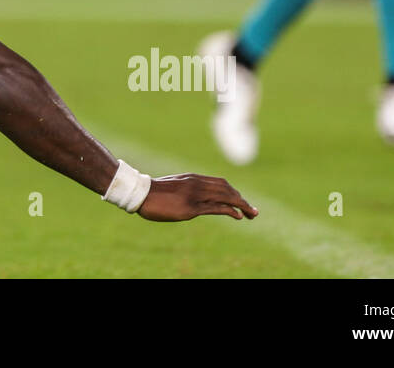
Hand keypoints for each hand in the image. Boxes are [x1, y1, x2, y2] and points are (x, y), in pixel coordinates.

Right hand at [138, 173, 258, 221]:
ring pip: (225, 197)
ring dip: (242, 205)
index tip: (242, 202)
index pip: (221, 183)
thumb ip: (188, 189)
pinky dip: (230, 210)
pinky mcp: (190, 208)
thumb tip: (197, 197)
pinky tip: (238, 216)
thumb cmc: (155, 192)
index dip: (235, 192)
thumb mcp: (175, 187)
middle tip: (253, 211)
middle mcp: (197, 184)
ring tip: (252, 214)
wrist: (140, 193)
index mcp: (193, 178)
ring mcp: (194, 195)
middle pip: (227, 189)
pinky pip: (215, 208)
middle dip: (243, 200)